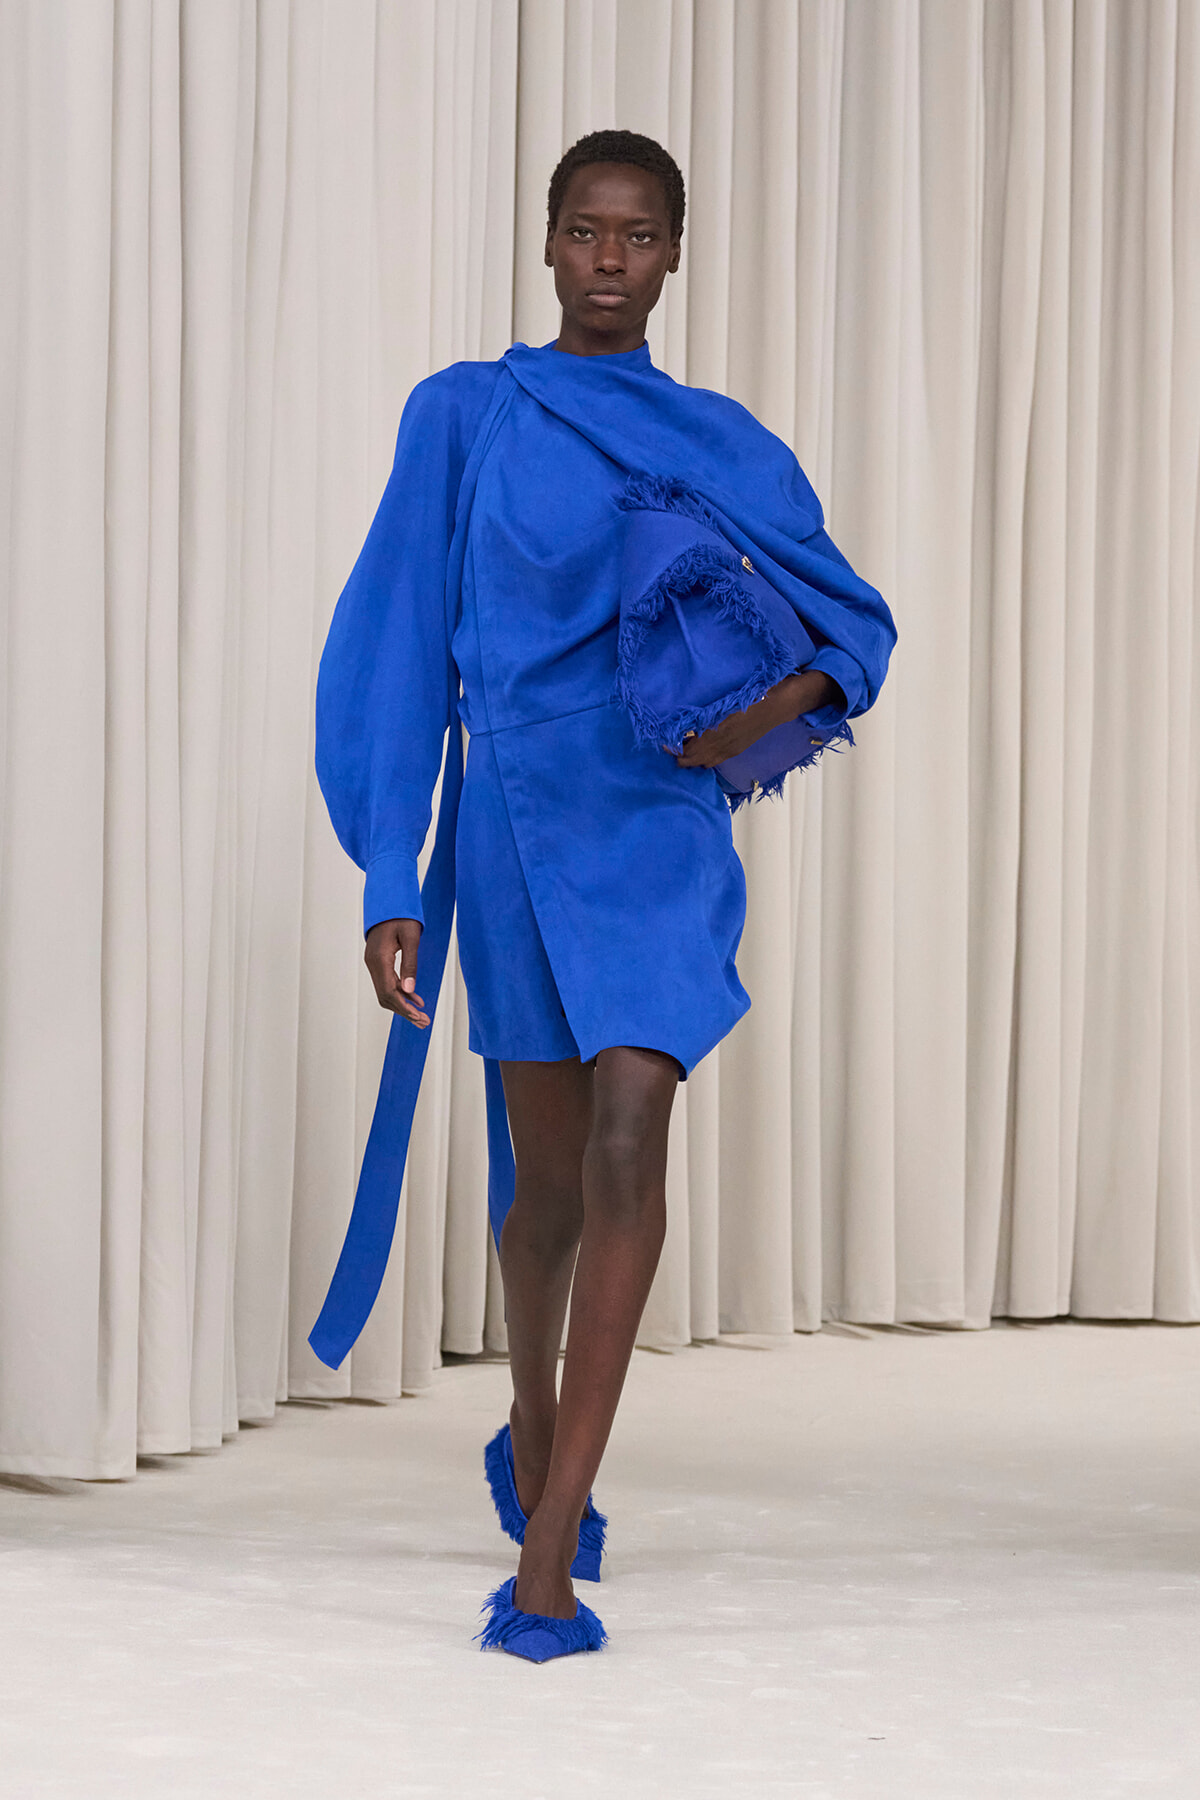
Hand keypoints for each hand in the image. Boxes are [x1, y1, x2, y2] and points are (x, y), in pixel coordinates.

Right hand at [364, 917, 428, 1027]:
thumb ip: (410, 964)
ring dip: (403, 1005)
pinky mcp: (378, 962)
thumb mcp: (411, 938)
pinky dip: (401, 993)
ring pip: (386, 992)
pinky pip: (387, 982)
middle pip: (386, 996)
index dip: (403, 1007)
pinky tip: (415, 999)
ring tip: (422, 1016)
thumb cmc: (402, 916)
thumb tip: (409, 990)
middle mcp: (373, 964)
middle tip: (424, 1022)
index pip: (388, 992)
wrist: (389, 902)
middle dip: (404, 1011)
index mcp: (380, 959)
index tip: (418, 1016)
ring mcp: (374, 964)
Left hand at [673, 669, 841, 767]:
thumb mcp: (728, 697)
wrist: (781, 702)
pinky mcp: (737, 749)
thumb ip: (705, 710)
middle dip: (678, 754)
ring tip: (681, 743)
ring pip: (703, 763)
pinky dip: (703, 757)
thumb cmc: (755, 692)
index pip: (688, 749)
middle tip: (668, 740)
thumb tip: (683, 719)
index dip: (672, 745)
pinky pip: (714, 761)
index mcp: (719, 732)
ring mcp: (731, 749)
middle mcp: (723, 745)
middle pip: (692, 761)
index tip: (662, 736)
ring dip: (690, 757)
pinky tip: (699, 744)